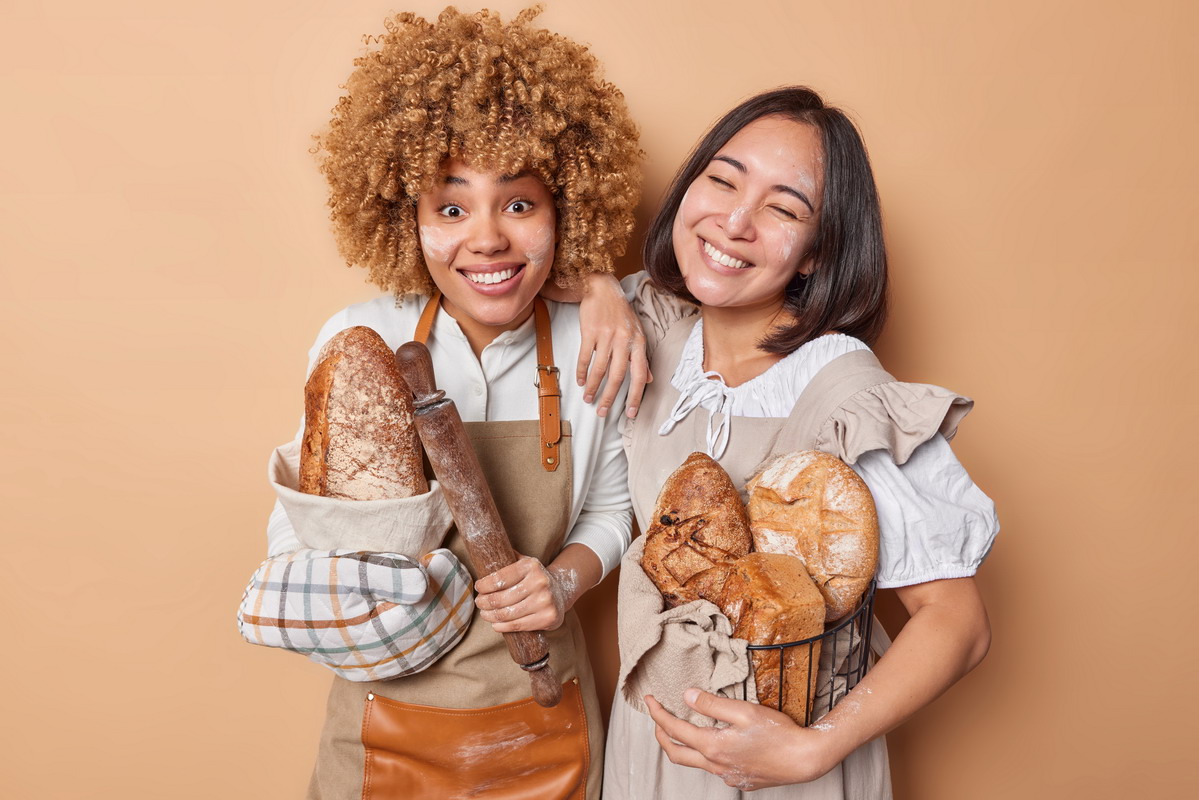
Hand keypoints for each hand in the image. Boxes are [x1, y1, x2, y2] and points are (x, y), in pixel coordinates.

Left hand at [474, 555, 571, 631]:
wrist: (561, 592)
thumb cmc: (535, 578)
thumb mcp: (525, 563)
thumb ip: (508, 557)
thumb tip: (486, 551)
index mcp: (531, 566)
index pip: (500, 578)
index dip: (484, 585)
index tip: (478, 587)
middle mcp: (539, 582)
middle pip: (501, 598)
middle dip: (484, 602)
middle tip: (479, 603)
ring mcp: (544, 601)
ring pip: (507, 613)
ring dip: (490, 615)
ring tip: (484, 614)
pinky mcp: (547, 618)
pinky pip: (517, 625)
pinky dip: (502, 626)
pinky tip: (495, 624)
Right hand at [575, 273, 650, 418]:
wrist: (603, 288)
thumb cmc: (621, 313)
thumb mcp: (637, 333)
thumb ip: (642, 358)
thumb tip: (649, 380)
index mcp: (638, 343)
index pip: (639, 375)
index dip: (635, 396)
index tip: (631, 413)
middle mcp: (624, 340)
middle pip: (617, 375)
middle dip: (609, 397)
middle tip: (602, 412)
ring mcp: (606, 335)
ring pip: (599, 369)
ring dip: (593, 387)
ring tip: (589, 399)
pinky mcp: (590, 331)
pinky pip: (585, 356)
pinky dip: (582, 371)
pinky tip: (580, 381)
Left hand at [644, 690, 843, 789]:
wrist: (804, 759)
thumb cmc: (778, 733)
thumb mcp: (743, 710)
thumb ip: (712, 703)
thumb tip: (686, 695)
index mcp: (713, 746)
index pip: (674, 730)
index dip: (658, 714)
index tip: (649, 701)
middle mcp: (716, 765)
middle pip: (675, 753)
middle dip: (660, 734)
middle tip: (655, 717)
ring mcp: (727, 776)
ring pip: (693, 762)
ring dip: (681, 745)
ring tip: (679, 728)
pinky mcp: (739, 780)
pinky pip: (712, 768)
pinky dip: (703, 754)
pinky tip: (712, 742)